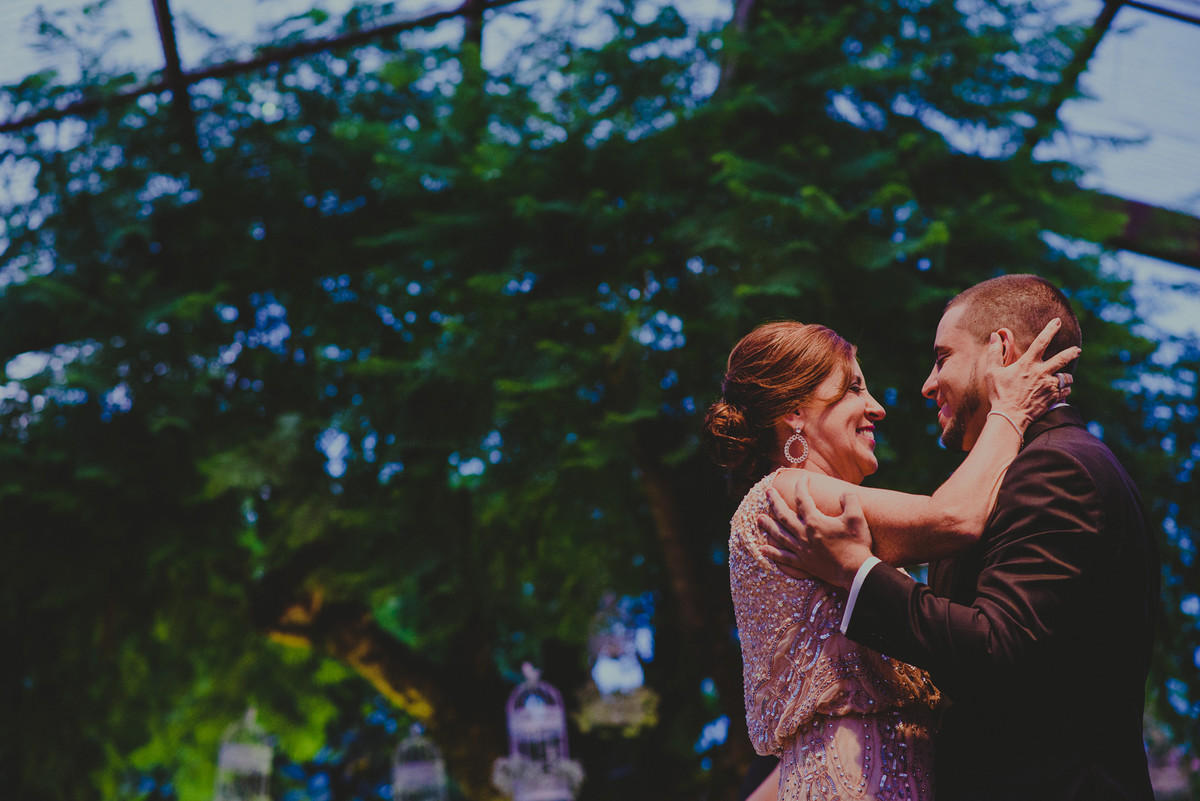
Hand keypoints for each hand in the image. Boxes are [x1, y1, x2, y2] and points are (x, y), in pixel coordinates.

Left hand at [757, 475, 874, 589]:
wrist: (856, 572)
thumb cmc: (857, 544)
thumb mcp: (856, 517)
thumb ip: (850, 500)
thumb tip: (844, 492)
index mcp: (815, 521)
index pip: (803, 499)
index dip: (801, 486)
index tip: (802, 477)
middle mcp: (804, 534)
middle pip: (784, 515)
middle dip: (774, 502)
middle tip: (767, 492)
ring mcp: (802, 550)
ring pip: (780, 535)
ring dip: (768, 526)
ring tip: (759, 518)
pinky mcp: (804, 564)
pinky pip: (784, 558)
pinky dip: (772, 553)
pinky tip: (763, 549)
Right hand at [986, 318, 1080, 430]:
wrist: (1010, 417)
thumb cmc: (999, 394)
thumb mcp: (992, 372)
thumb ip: (994, 353)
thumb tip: (994, 336)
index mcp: (1028, 364)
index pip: (1041, 342)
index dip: (1050, 330)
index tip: (1057, 321)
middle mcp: (1042, 373)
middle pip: (1063, 358)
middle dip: (1072, 353)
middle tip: (1077, 350)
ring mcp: (1049, 386)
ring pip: (1066, 377)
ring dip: (1066, 376)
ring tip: (1064, 377)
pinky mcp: (1053, 398)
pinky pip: (1066, 391)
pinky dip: (1065, 390)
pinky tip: (1062, 391)